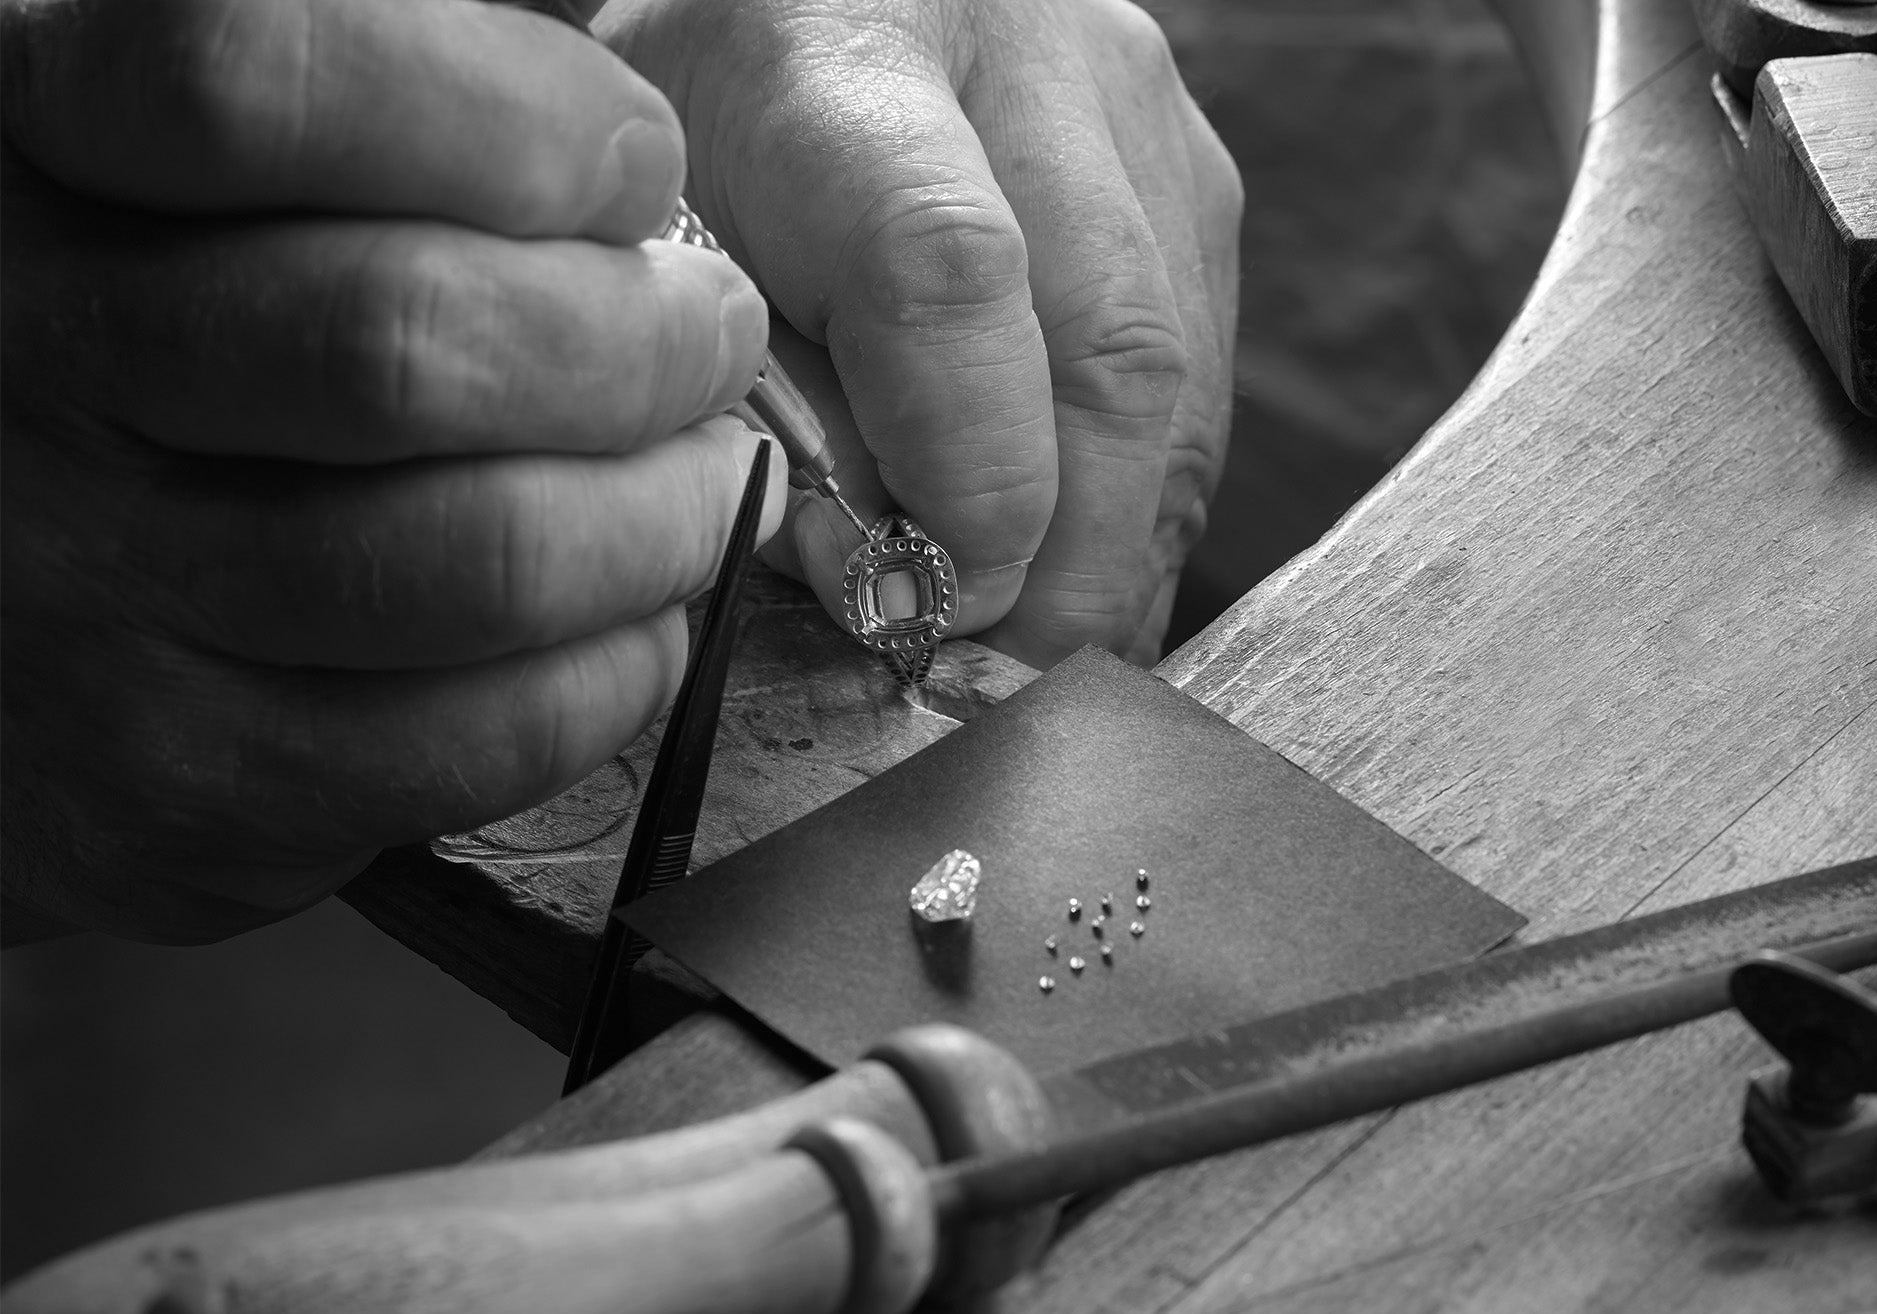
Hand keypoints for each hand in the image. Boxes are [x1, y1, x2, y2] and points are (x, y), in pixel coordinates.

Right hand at [0, 0, 779, 941]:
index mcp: (25, 151)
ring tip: (695, 479)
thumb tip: (611, 158)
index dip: (507, 114)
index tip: (627, 158)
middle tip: (706, 336)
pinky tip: (631, 616)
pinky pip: (475, 741)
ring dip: (660, 518)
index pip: (254, 80)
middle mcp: (27, 368)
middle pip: (409, 342)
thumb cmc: (129, 355)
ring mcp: (91, 596)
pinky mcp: (179, 788)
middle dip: (642, 341)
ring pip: (481, 561)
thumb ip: (359, 112)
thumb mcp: (169, 173)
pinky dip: (614, 672)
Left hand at [602, 0, 1240, 666]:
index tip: (919, 612)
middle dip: (1065, 569)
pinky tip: (1076, 570)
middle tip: (994, 687)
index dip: (962, 486)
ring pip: (1182, 388)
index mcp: (846, 48)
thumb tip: (893, 584)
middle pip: (1114, 354)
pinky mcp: (1199, 177)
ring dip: (1116, 556)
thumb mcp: (674, 250)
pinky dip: (1141, 507)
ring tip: (1033, 651)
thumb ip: (768, 409)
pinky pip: (1202, 383)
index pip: (950, 278)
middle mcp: (1034, 58)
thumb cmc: (715, 130)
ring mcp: (1145, 115)